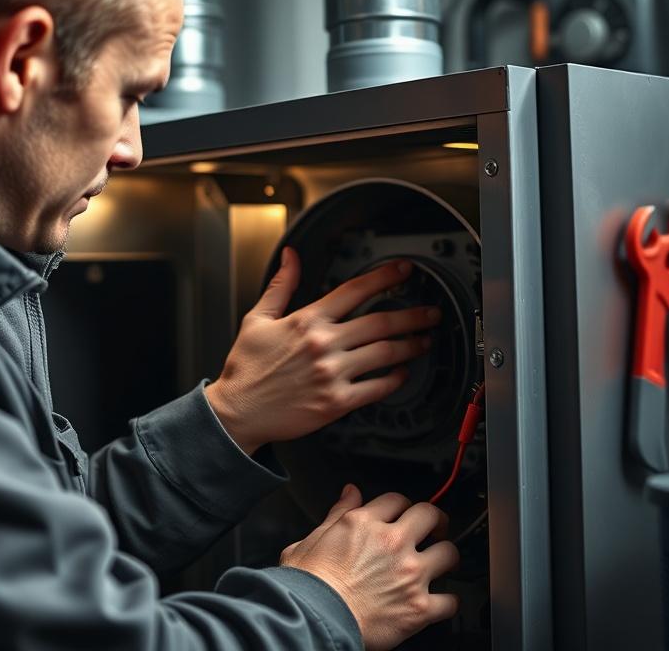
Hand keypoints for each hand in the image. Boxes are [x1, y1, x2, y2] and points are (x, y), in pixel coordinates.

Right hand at [205, 247, 440, 453]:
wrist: (237, 412)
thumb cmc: (246, 369)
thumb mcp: (257, 319)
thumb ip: (280, 286)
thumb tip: (291, 257)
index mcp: (306, 320)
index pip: (354, 290)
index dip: (384, 277)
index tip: (403, 271)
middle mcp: (323, 344)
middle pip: (379, 322)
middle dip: (412, 315)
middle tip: (430, 312)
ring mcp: (332, 374)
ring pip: (384, 354)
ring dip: (410, 346)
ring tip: (423, 341)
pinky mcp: (336, 402)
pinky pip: (376, 388)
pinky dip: (394, 379)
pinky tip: (402, 373)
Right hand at [280, 485, 458, 650]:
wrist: (312, 619)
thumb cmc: (307, 585)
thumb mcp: (312, 538)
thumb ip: (336, 513)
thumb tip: (350, 492)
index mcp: (364, 523)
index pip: (396, 499)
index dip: (401, 505)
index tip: (402, 514)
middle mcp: (392, 543)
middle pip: (430, 516)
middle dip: (435, 521)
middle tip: (433, 529)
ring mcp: (409, 574)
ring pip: (449, 553)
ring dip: (446, 557)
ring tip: (441, 562)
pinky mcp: (419, 607)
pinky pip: (450, 601)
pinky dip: (447, 602)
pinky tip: (441, 601)